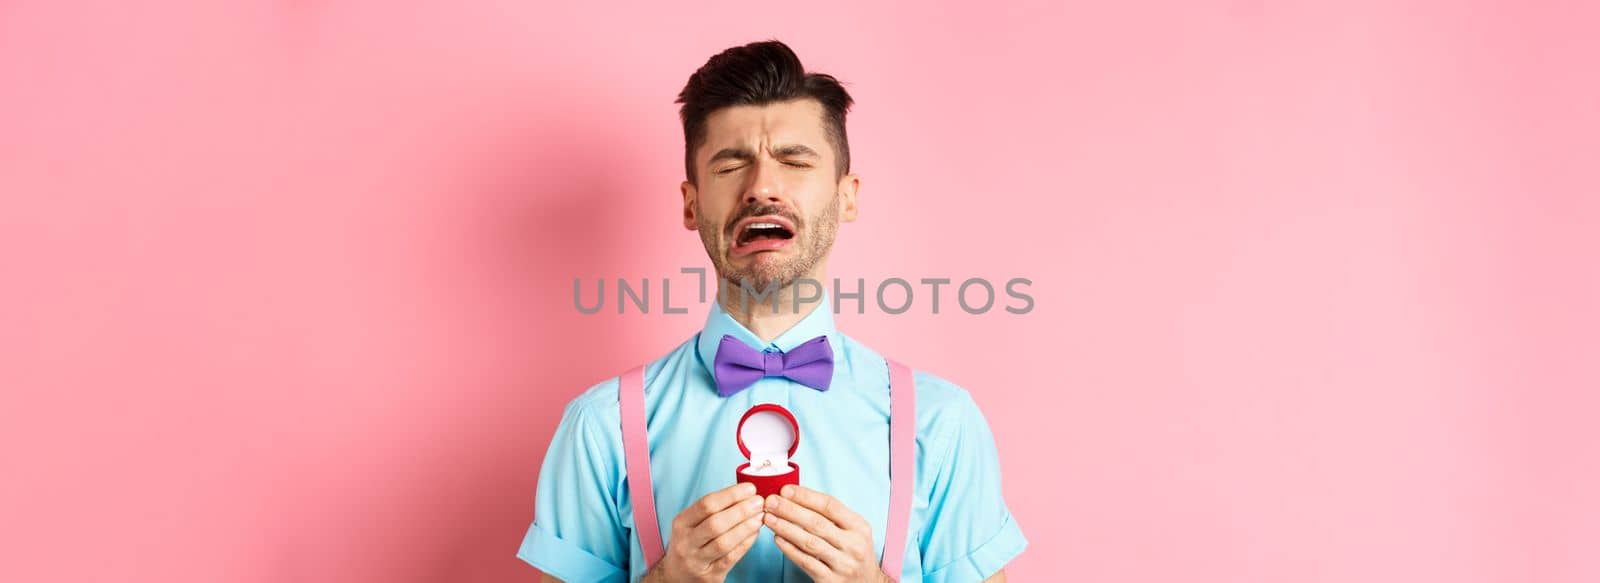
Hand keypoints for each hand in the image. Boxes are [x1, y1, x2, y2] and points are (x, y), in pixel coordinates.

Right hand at [643, 482, 764, 582]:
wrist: (678, 576)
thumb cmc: (691, 544)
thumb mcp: (691, 524)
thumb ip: (713, 510)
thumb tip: (745, 493)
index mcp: (681, 523)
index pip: (706, 504)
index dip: (730, 495)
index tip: (749, 488)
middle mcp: (685, 542)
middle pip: (715, 523)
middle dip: (741, 510)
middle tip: (759, 502)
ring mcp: (696, 561)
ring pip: (723, 542)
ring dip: (745, 527)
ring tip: (760, 517)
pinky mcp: (709, 576)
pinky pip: (730, 558)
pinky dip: (745, 544)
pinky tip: (755, 533)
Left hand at [764, 485, 892, 582]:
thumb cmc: (854, 551)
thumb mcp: (854, 530)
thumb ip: (832, 515)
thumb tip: (797, 496)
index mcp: (859, 527)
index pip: (830, 506)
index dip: (806, 496)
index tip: (785, 490)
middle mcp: (853, 545)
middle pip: (816, 523)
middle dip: (790, 510)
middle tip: (770, 502)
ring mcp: (842, 564)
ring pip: (808, 542)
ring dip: (785, 528)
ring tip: (769, 518)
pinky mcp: (830, 580)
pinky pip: (805, 562)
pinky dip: (789, 549)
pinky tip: (777, 538)